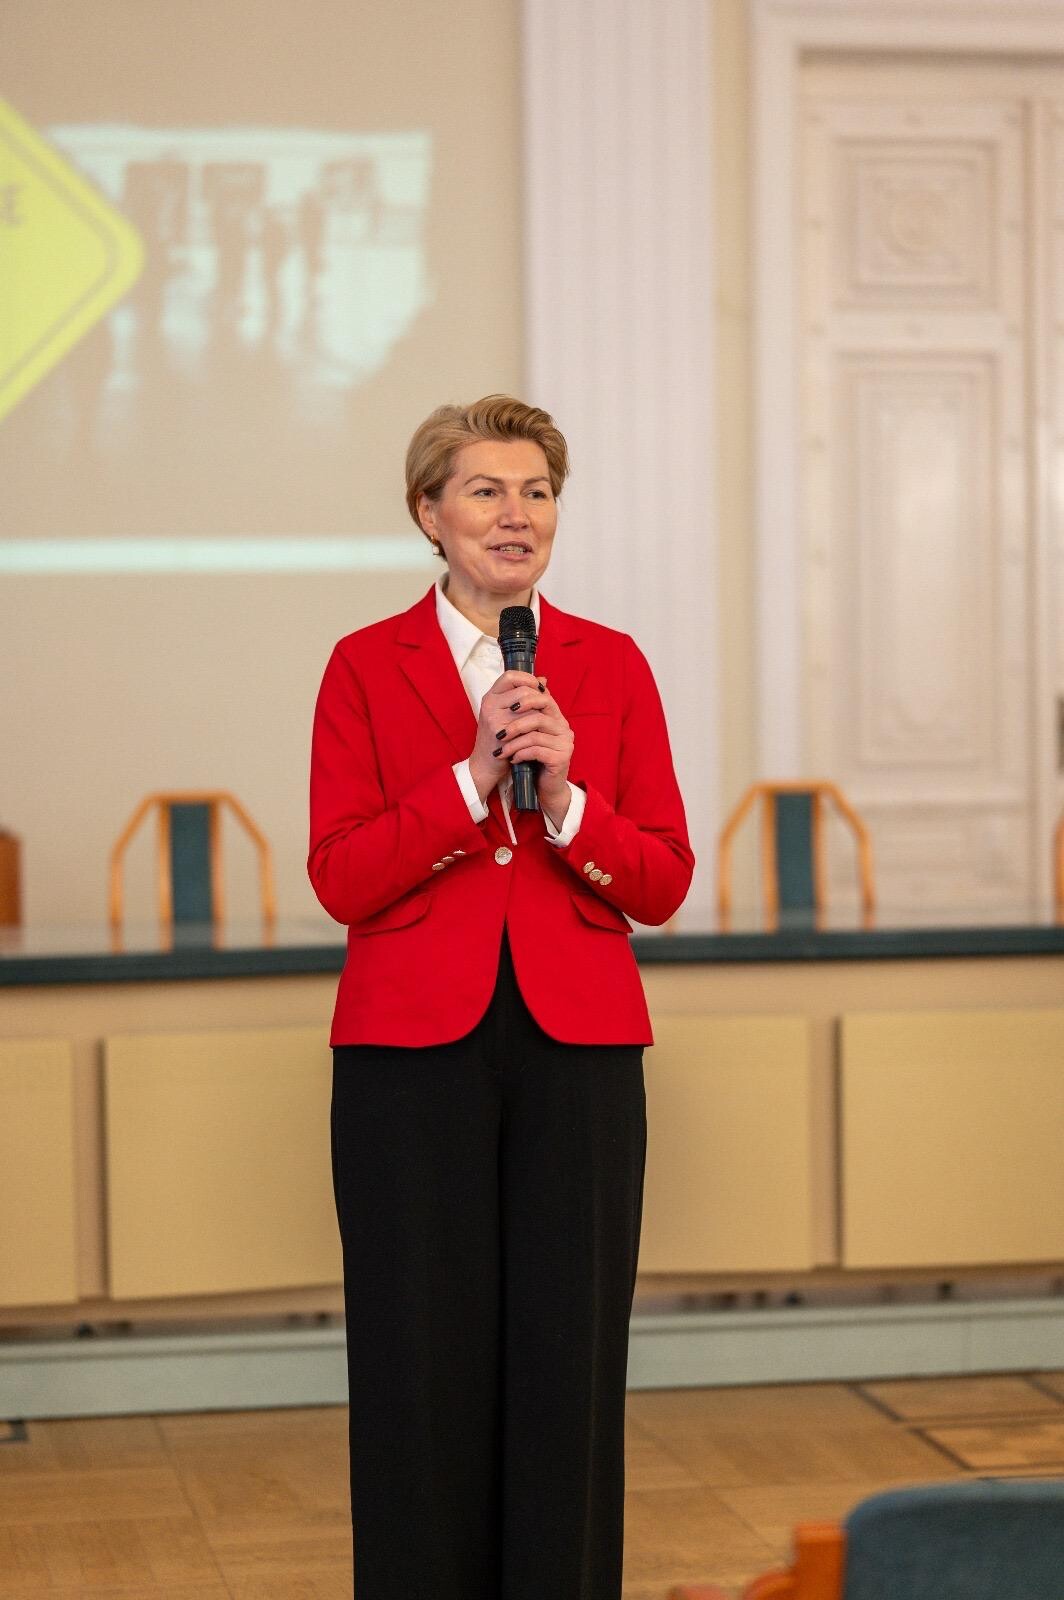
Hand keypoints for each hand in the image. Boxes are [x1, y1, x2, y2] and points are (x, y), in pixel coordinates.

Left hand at [468, 670, 574, 822]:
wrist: (544, 787)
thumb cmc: (533, 758)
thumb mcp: (528, 734)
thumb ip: (525, 715)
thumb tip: (513, 691)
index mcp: (557, 718)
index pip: (544, 698)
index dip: (525, 698)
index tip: (507, 706)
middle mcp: (564, 728)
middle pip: (539, 715)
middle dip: (516, 723)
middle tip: (499, 733)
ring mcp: (565, 743)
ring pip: (534, 735)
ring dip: (514, 744)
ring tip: (502, 751)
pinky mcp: (561, 758)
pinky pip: (536, 751)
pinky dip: (520, 754)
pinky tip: (513, 760)